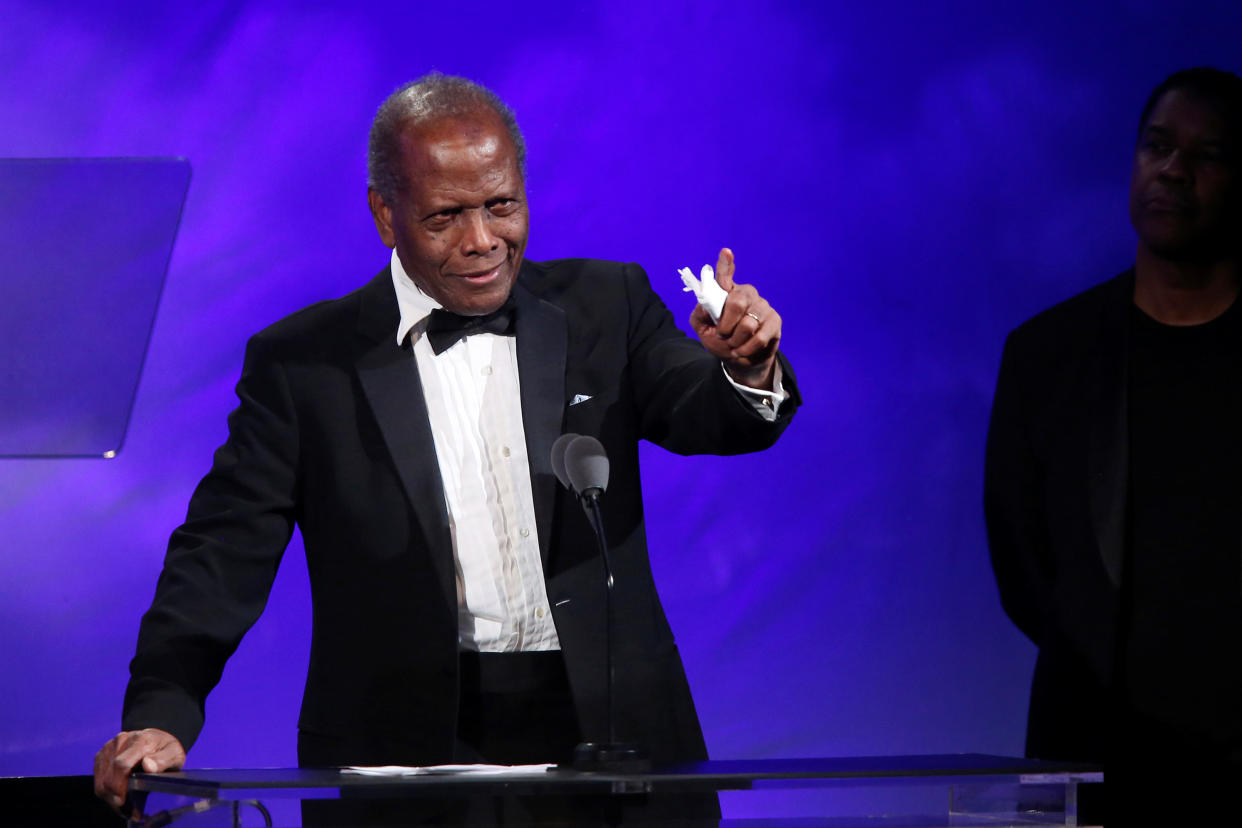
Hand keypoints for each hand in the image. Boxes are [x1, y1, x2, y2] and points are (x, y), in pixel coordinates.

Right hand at [93, 728, 184, 810]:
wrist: (156, 740)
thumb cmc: (165, 749)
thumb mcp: (174, 753)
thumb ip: (163, 760)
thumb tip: (148, 766)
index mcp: (140, 740)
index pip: (122, 764)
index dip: (119, 785)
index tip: (123, 800)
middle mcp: (121, 740)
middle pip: (109, 774)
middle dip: (115, 795)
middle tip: (128, 810)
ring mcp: (109, 748)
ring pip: (101, 779)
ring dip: (110, 795)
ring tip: (125, 804)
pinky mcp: (101, 755)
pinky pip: (98, 779)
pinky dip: (106, 791)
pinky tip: (119, 796)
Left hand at [689, 248, 780, 388]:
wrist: (740, 360)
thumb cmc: (721, 341)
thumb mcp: (703, 329)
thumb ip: (700, 315)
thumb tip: (705, 304)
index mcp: (727, 292)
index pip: (725, 275)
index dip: (725, 264)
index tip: (725, 252)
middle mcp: (746, 294)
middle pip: (736, 302)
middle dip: (725, 325)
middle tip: (722, 336)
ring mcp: (762, 306)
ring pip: (748, 324)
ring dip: (735, 341)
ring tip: (733, 346)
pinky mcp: (774, 320)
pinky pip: (759, 337)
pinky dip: (747, 348)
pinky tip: (742, 351)